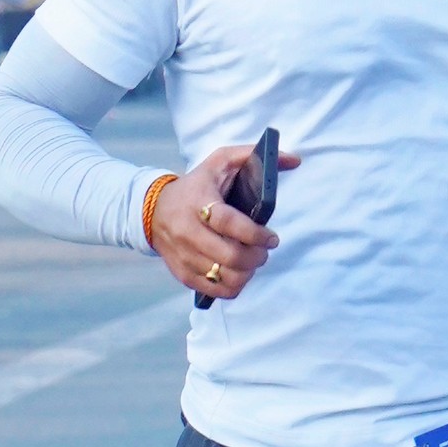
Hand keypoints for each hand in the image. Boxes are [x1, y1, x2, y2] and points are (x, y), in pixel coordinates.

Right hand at [149, 144, 299, 301]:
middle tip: (263, 250)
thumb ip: (253, 156)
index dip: (255, 234)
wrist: (154, 209)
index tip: (272, 238)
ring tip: (251, 260)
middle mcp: (188, 232)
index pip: (228, 223)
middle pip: (229, 256)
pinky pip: (215, 290)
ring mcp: (184, 256)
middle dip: (256, 257)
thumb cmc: (195, 185)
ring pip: (224, 277)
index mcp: (198, 203)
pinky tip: (237, 272)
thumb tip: (294, 160)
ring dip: (246, 272)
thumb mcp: (220, 162)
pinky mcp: (182, 274)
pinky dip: (233, 286)